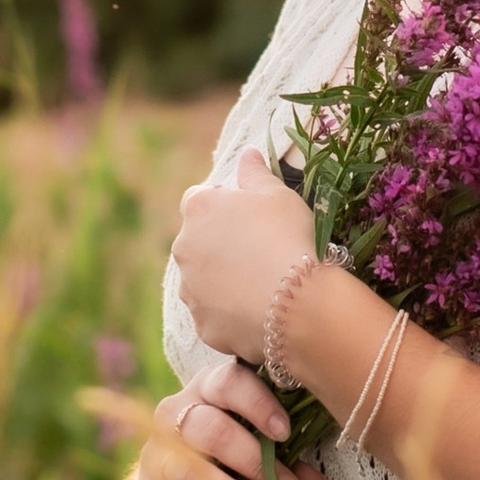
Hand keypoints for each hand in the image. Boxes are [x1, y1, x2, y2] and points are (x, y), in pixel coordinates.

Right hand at [111, 355, 299, 479]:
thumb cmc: (226, 464)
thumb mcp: (258, 455)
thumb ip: (286, 464)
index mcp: (206, 393)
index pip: (227, 382)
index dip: (257, 404)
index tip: (286, 432)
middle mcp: (173, 418)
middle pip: (209, 429)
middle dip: (256, 463)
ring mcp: (154, 460)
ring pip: (190, 470)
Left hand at [169, 150, 318, 367]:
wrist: (296, 302)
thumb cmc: (288, 237)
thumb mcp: (279, 194)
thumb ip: (256, 173)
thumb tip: (247, 153)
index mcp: (198, 209)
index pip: (198, 199)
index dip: (223, 206)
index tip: (250, 217)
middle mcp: (184, 248)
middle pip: (197, 242)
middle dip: (220, 245)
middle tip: (260, 251)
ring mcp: (189, 290)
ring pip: (202, 280)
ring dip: (222, 279)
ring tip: (262, 284)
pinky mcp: (202, 325)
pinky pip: (214, 314)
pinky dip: (231, 312)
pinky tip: (260, 310)